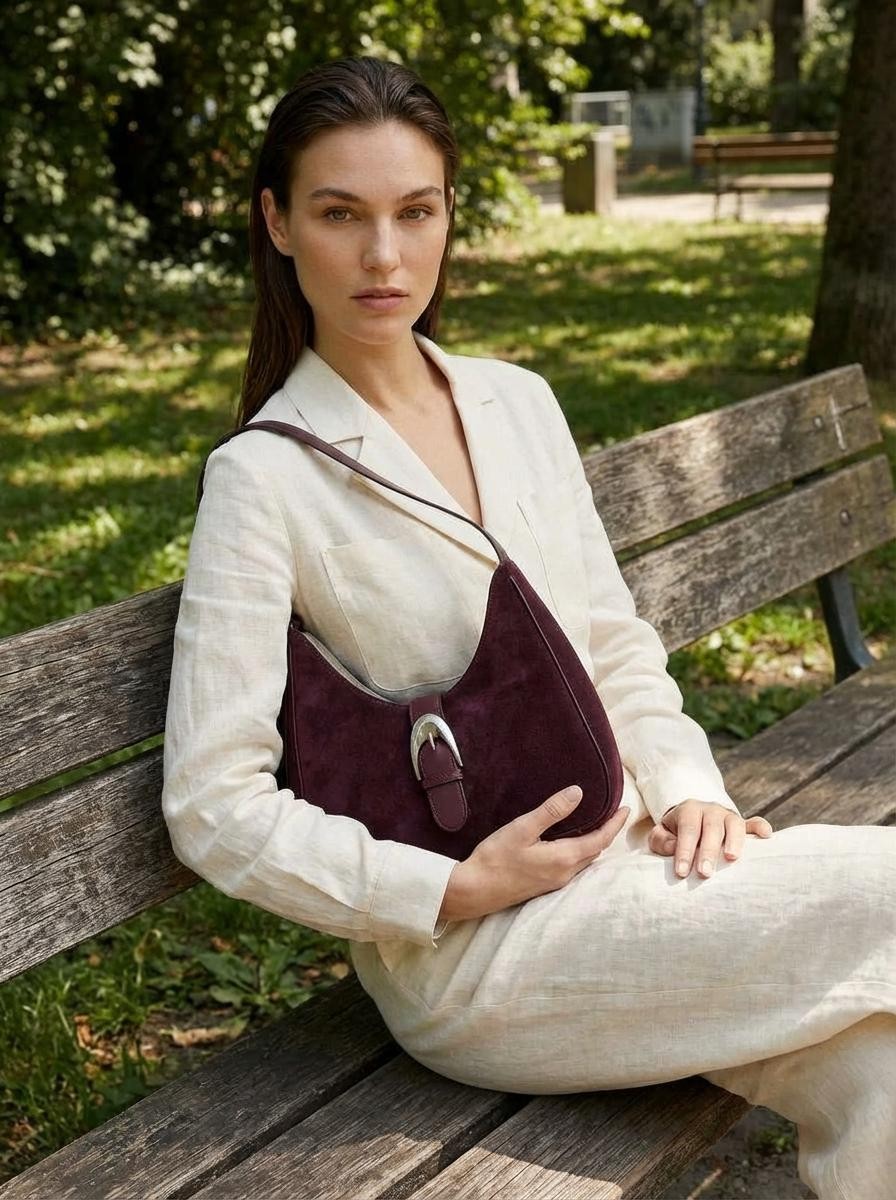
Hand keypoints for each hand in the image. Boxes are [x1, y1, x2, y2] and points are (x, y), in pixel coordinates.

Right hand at [438, 786, 630, 922]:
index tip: (626, 809)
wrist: (474, 890)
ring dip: (593, 844)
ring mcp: (555, 883)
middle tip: (613, 814)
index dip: (615, 824)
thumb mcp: (523, 828)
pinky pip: (572, 867)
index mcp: (564, 858)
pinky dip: (580, 852)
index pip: (600, 840)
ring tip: (595, 825)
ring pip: (584, 861)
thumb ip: (552, 811)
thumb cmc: (496, 858)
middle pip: (595, 852)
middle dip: (607, 833)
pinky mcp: (544, 886)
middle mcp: (565, 874)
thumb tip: (578, 792)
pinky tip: (570, 843)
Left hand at [648, 799, 773, 878]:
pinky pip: (755, 823)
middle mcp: (711, 810)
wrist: (694, 818)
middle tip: (705, 873)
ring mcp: (729, 816)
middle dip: (708, 851)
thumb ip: (660, 840)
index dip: (684, 850)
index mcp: (689, 810)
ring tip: (731, 859)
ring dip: (734, 841)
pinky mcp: (744, 824)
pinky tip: (766, 836)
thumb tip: (673, 847)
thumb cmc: (676, 832)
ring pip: (734, 824)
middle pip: (711, 827)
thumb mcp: (662, 833)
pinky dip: (761, 827)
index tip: (681, 872)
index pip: (687, 829)